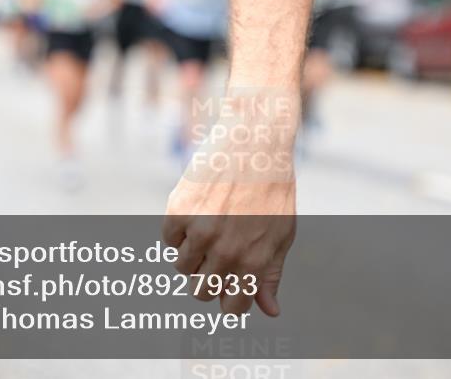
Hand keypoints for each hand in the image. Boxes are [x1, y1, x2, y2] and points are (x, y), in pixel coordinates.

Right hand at [162, 89, 298, 316]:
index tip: (230, 280)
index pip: (231, 308)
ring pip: (182, 267)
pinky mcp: (179, 210)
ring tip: (210, 223)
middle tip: (218, 250)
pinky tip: (197, 208)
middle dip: (208, 277)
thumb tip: (270, 311)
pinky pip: (168, 238)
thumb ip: (271, 274)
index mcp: (254, 262)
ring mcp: (200, 231)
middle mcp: (226, 252)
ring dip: (192, 251)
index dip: (229, 297)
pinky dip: (178, 229)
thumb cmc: (273, 187)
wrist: (254, 138)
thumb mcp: (282, 233)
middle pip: (201, 292)